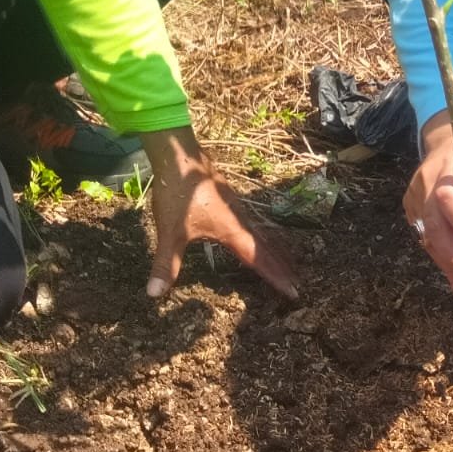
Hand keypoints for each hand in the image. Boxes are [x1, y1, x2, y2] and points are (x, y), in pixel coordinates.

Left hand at [140, 127, 298, 300]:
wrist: (180, 157)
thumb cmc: (177, 194)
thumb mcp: (169, 233)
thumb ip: (166, 264)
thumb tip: (155, 294)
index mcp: (231, 231)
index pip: (258, 260)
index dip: (275, 278)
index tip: (293, 292)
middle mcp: (240, 220)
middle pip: (267, 248)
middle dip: (282, 267)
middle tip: (297, 285)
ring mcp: (237, 208)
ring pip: (262, 234)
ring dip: (275, 251)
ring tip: (288, 263)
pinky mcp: (230, 201)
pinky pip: (254, 224)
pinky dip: (263, 237)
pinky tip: (257, 237)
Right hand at [403, 110, 452, 297]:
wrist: (451, 143)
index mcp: (449, 170)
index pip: (447, 196)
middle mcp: (426, 184)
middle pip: (433, 222)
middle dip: (451, 251)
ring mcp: (415, 197)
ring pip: (426, 234)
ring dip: (445, 260)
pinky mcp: (411, 208)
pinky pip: (424, 236)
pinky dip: (439, 256)